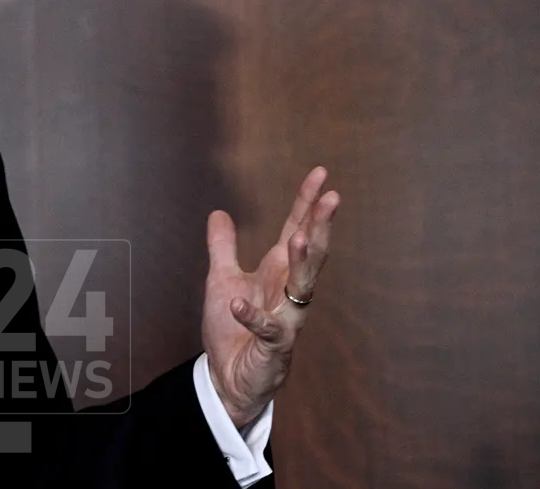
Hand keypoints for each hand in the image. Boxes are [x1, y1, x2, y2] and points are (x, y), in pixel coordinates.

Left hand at [202, 167, 338, 426]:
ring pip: (302, 288)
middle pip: (311, 254)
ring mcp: (285, 319)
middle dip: (321, 226)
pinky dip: (253, 317)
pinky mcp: (273, 347)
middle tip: (332, 198)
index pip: (297, 231)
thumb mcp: (221, 280)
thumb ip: (223, 248)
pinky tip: (239, 305)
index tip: (321, 174)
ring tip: (302, 238)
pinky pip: (267, 329)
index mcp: (278, 272)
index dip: (307, 203)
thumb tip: (220, 213)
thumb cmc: (232, 330)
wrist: (228, 378)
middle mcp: (288, 292)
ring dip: (303, 264)